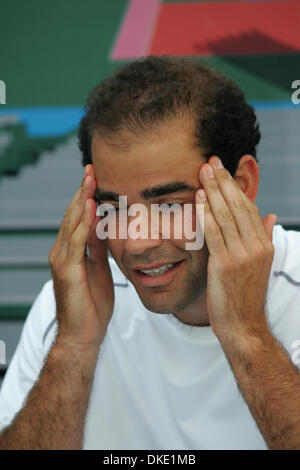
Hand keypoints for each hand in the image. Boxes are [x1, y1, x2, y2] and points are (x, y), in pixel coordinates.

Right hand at [49, 164, 113, 350]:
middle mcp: (62, 251)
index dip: (87, 197)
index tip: (96, 177)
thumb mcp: (99, 270)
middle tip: (92, 168)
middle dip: (83, 192)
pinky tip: (92, 208)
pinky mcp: (67, 271)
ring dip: (83, 200)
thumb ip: (98, 248)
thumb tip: (106, 227)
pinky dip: (84, 223)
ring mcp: (62, 260)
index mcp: (71, 251)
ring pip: (72, 224)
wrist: (83, 335)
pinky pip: (76, 242)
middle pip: (73, 215)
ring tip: (91, 179)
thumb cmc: (92, 305)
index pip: (78, 218)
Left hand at [195, 156, 276, 342]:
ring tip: (202, 172)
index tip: (222, 169)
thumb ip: (263, 237)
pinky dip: (205, 214)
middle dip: (223, 181)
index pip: (248, 207)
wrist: (243, 326)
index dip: (234, 187)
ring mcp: (242, 256)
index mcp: (264, 244)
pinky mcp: (225, 265)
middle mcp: (256, 247)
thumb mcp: (259, 264)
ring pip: (226, 215)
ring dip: (213, 191)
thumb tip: (270, 216)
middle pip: (238, 206)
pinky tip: (197, 199)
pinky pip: (214, 233)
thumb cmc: (245, 295)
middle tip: (210, 161)